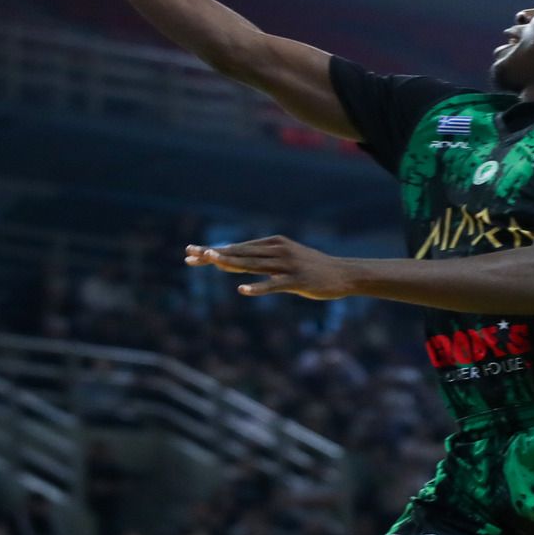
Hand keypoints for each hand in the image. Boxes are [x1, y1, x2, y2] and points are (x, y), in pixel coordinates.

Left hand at [185, 236, 356, 300]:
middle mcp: (277, 250)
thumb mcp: (284, 260)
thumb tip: (235, 263)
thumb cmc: (310, 268)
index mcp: (272, 244)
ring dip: (230, 264)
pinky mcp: (296, 280)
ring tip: (210, 262)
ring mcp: (287, 265)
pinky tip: (242, 290)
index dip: (213, 252)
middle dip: (213, 254)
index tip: (190, 254)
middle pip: (240, 253)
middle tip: (190, 254)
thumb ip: (261, 261)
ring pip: (253, 265)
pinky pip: (273, 285)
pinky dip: (257, 287)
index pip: (237, 248)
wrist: (342, 274)